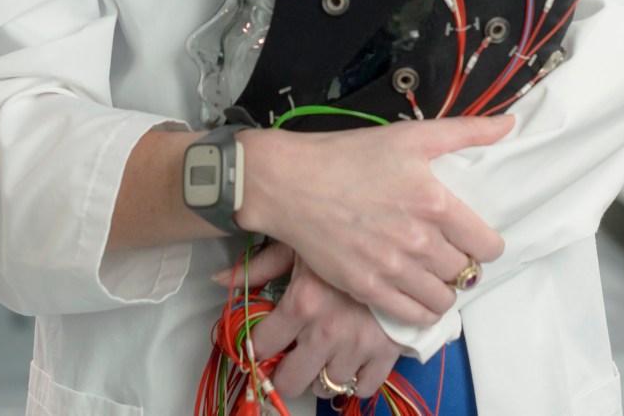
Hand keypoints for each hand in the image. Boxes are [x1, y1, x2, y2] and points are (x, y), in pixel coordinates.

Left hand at [219, 243, 402, 402]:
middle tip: (288, 360)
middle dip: (284, 373)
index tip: (261, 343)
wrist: (405, 237)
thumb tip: (218, 278)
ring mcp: (358, 345)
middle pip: (290, 381)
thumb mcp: (301, 243)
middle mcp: (327, 331)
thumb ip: (260, 265)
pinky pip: (363, 387)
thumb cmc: (347, 236)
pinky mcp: (387, 352)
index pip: (262, 345)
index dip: (256, 346)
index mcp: (303, 302)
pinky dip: (355, 380)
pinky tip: (351, 361)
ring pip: (326, 386)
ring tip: (322, 355)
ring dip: (320, 374)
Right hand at [236, 115, 512, 326]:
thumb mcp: (411, 136)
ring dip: (444, 290)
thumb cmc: (350, 155)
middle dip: (463, 265)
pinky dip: (420, 310)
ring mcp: (391, 268)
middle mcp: (418, 240)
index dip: (486, 244)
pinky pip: (412, 316)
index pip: (488, 245)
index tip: (474, 239)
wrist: (292, 182)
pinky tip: (414, 293)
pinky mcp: (366, 288)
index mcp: (435, 202)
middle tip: (449, 254)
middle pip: (466, 273)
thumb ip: (467, 131)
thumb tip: (510, 124)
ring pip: (443, 299)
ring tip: (433, 275)